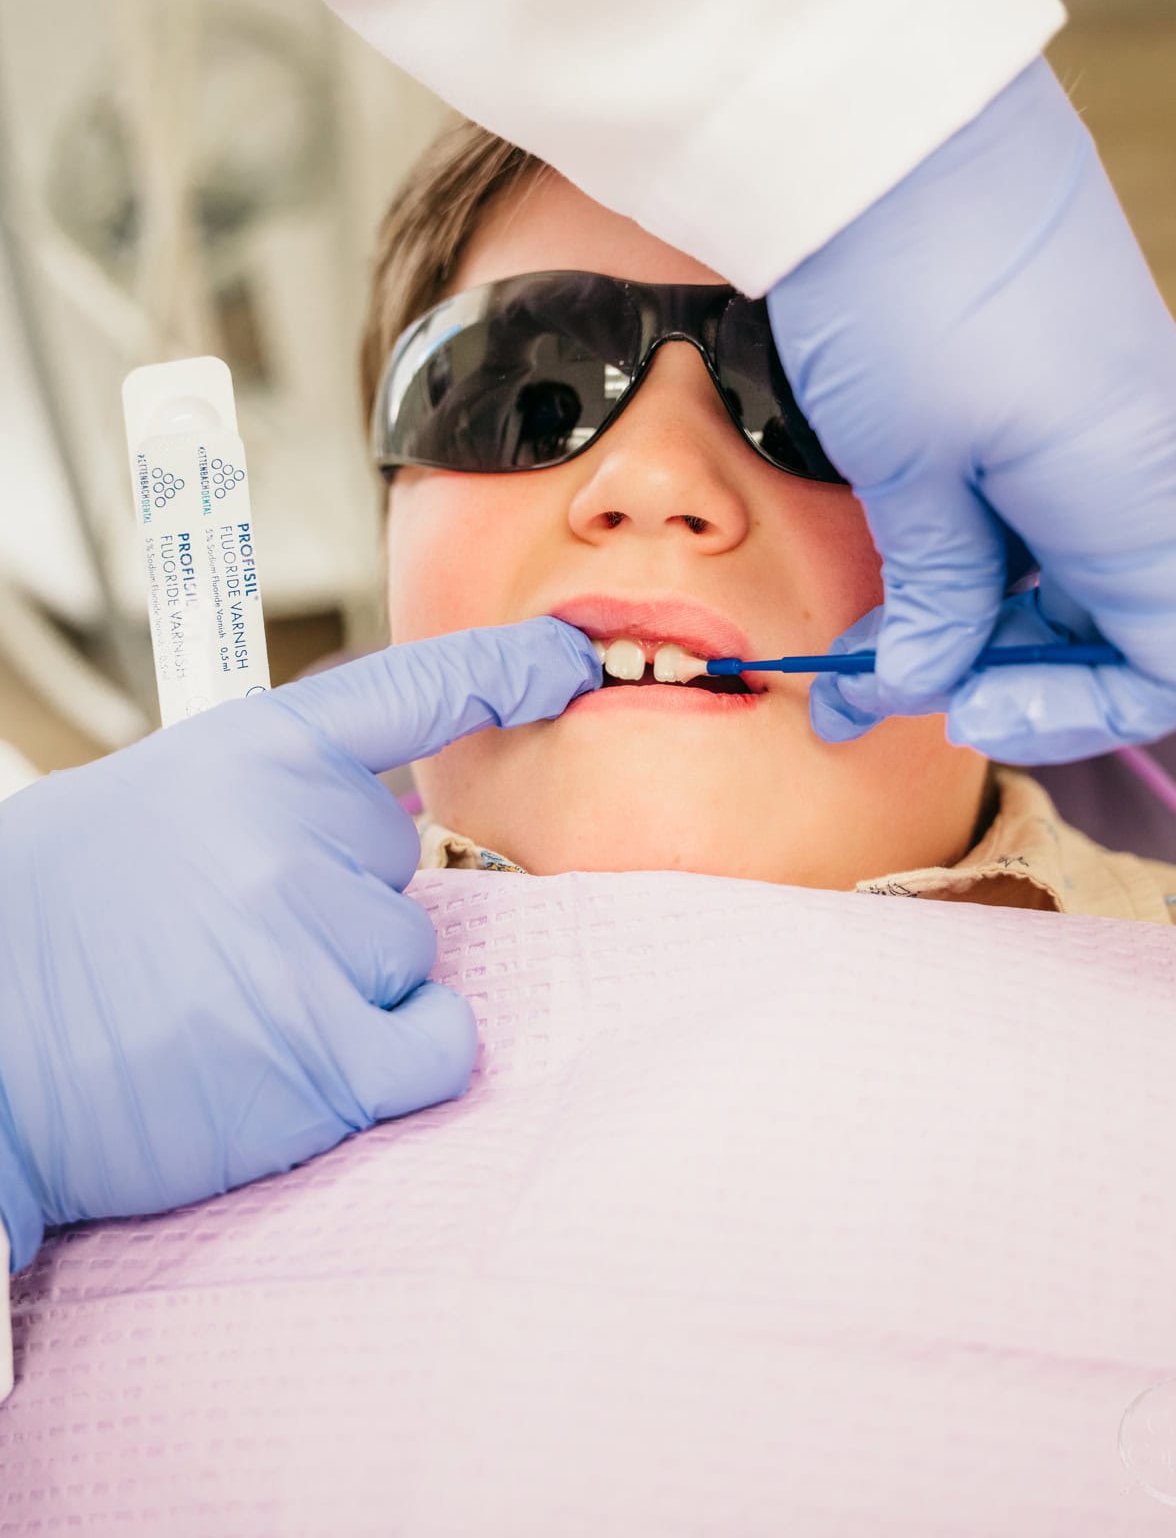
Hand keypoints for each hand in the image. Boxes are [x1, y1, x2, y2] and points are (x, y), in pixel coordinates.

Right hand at [0, 618, 600, 1271]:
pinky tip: (296, 1065)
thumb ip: (272, 803)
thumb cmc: (54, 933)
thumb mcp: (159, 810)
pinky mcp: (325, 1055)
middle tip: (227, 946)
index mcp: (252, 751)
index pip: (411, 693)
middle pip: (403, 866)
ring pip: (409, 962)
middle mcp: (293, 830)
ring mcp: (311, 940)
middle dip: (340, 908)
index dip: (502, 671)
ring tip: (227, 1012)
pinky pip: (437, 1047)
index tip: (570, 662)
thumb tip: (379, 826)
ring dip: (346, 994)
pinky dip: (392, 1063)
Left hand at [767, 55, 1175, 764]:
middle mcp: (1144, 448)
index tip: (966, 706)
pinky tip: (900, 540)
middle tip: (874, 678)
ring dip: (981, 611)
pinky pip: (1050, 490)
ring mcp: (1111, 402)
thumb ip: (933, 592)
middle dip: (1002, 668)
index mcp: (1129, 484)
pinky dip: (984, 540)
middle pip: (1113, 617)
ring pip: (1072, 559)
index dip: (1086, 715)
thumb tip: (921, 683)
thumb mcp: (904, 463)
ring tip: (868, 625)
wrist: (890, 110)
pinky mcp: (1068, 364)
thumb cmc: (899, 279)